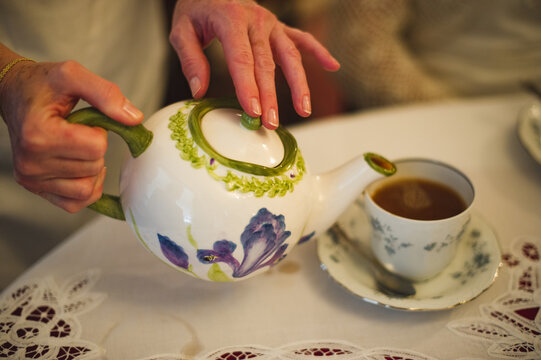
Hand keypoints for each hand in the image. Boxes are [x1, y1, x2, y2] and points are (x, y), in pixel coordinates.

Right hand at [0, 57, 142, 212]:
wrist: (13, 94)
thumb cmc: (43, 84)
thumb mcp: (73, 75)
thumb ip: (106, 94)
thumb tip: (135, 119)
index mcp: (38, 134)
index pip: (97, 148)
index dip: (99, 132)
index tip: (83, 121)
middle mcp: (30, 161)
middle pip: (94, 168)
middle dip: (95, 149)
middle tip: (77, 132)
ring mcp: (31, 179)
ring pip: (87, 189)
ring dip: (92, 169)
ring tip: (77, 148)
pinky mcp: (35, 188)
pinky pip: (75, 204)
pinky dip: (85, 189)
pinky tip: (79, 168)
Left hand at [169, 0, 339, 128]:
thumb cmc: (197, 8)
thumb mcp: (180, 28)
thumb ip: (189, 59)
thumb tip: (199, 91)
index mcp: (231, 19)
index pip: (241, 59)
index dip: (248, 87)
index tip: (252, 111)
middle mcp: (256, 20)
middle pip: (267, 63)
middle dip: (270, 96)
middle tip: (270, 123)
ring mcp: (271, 23)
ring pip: (290, 55)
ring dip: (298, 84)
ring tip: (304, 110)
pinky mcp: (278, 27)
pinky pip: (301, 39)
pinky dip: (318, 52)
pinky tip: (333, 66)